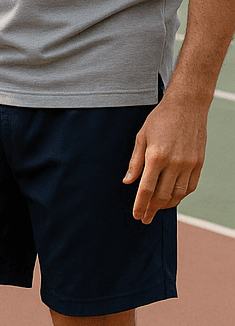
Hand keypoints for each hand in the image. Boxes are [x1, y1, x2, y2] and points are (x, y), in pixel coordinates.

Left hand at [123, 97, 206, 223]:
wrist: (186, 107)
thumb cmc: (159, 120)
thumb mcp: (141, 137)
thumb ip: (135, 162)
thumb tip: (127, 181)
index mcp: (155, 156)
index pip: (146, 188)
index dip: (140, 204)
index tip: (137, 215)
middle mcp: (174, 163)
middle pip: (162, 195)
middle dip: (152, 209)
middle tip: (145, 218)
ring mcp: (189, 164)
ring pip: (178, 194)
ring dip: (167, 205)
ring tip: (157, 209)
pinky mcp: (199, 163)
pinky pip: (190, 186)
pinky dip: (181, 196)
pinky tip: (172, 198)